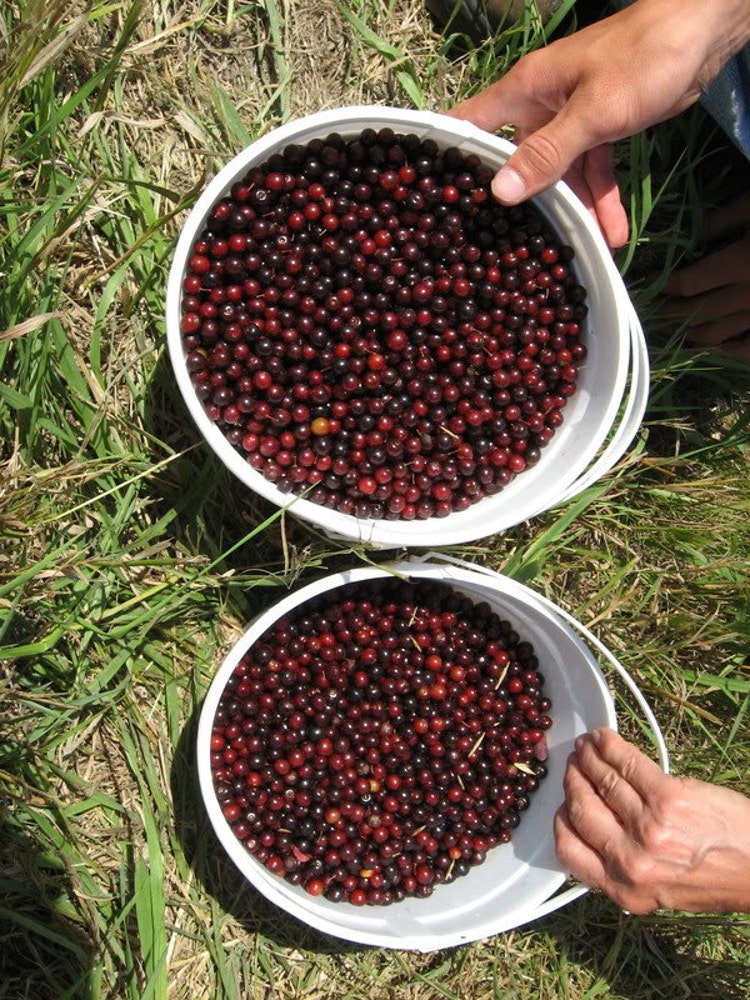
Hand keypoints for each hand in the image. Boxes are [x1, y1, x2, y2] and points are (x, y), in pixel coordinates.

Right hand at [448, 0, 749, 248]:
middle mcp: (540, 107)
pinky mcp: (600, 129)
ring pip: (559, 173)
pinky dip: (601, 198)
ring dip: (571, 210)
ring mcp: (570, 119)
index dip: (451, 160)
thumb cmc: (641, 58)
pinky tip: (611, 232)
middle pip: (517, 161)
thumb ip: (547, 153)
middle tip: (506, 248)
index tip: (437, 203)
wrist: (702, 33)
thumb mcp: (593, 111)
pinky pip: (592, 170)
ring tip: (574, 250)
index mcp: (525, 92)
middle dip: (517, 202)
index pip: (471, 126)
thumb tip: (500, 193)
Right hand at [554, 727, 749, 913]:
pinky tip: (604, 738)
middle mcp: (632, 862)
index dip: (562, 820)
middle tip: (575, 766)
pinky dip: (610, 745)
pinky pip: (626, 764)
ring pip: (602, 781)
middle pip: (580, 810)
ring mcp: (649, 828)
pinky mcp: (668, 799)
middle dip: (573, 781)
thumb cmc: (719, 877)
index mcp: (626, 890)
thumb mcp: (661, 891)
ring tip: (587, 747)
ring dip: (589, 757)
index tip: (565, 803)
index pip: (569, 850)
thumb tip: (592, 832)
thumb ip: (624, 869)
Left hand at [660, 191, 749, 361]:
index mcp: (741, 263)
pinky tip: (722, 347)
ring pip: (719, 336)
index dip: (666, 287)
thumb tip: (692, 237)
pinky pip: (749, 348)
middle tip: (654, 313)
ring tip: (680, 330)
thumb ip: (724, 220)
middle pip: (696, 313)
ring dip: (695, 334)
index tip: (652, 285)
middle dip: (671, 314)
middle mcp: (749, 296)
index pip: (688, 284)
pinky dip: (732, 350)